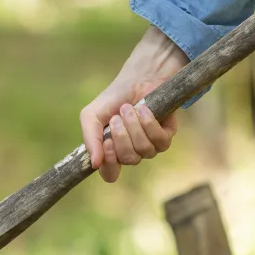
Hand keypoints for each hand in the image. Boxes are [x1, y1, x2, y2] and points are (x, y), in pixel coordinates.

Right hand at [80, 25, 189, 182]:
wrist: (136, 79)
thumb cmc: (113, 99)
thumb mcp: (91, 115)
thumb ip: (89, 138)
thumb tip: (94, 164)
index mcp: (112, 152)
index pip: (110, 174)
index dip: (109, 164)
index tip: (107, 143)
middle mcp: (131, 153)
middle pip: (127, 160)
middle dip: (121, 136)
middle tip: (117, 117)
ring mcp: (149, 147)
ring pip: (144, 151)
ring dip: (134, 127)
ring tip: (128, 109)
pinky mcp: (166, 137)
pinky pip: (160, 142)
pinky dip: (149, 124)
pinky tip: (143, 110)